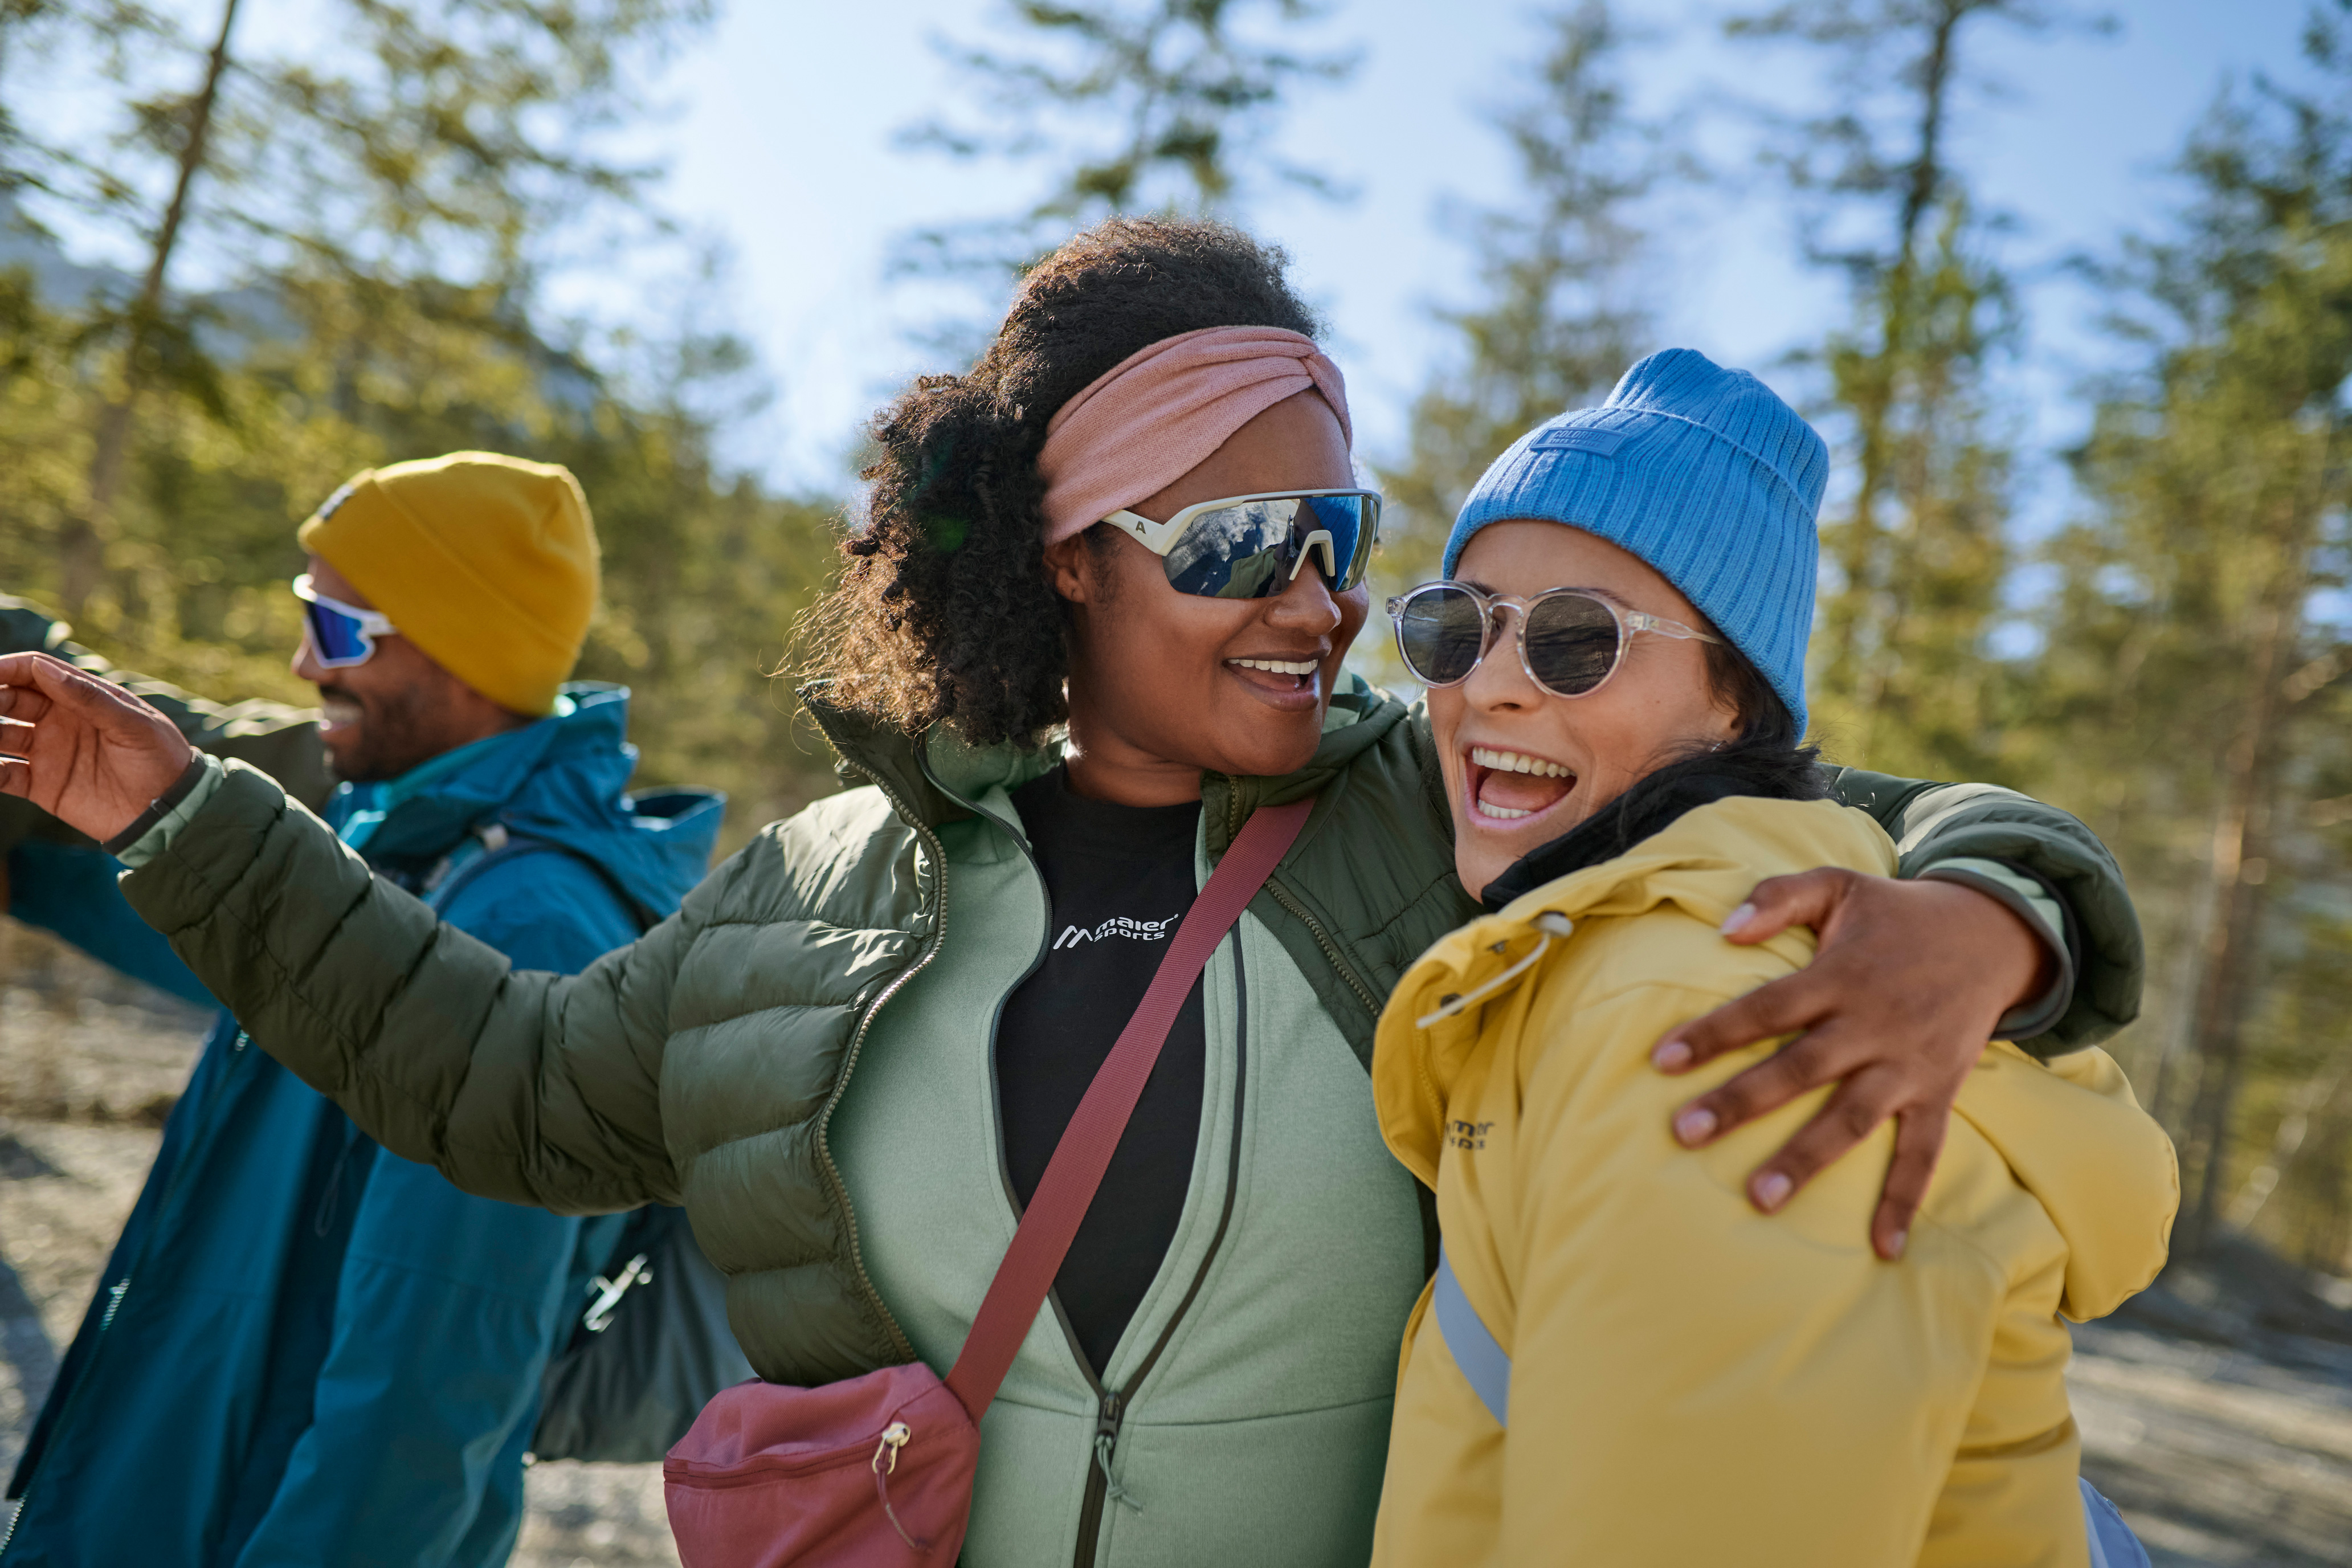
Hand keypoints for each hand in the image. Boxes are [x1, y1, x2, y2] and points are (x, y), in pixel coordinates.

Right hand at [0, 652, 197, 842]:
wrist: (170, 813)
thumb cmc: (161, 760)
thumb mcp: (134, 725)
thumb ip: (91, 698)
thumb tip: (42, 668)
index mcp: (83, 699)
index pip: (36, 673)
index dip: (8, 668)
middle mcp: (59, 721)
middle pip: (10, 700)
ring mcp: (47, 752)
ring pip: (0, 735)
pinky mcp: (42, 786)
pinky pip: (3, 775)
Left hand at [1648, 869, 2053, 1260]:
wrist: (1993, 934)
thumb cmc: (1897, 914)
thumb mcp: (1840, 885)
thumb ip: (1779, 897)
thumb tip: (1724, 929)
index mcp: (1842, 976)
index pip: (1767, 1008)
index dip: (1714, 1033)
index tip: (1662, 1059)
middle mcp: (1872, 1025)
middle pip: (1798, 1069)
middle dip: (1741, 1102)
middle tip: (1684, 1132)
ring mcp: (1907, 1065)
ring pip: (1851, 1119)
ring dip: (1806, 1159)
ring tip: (1759, 1198)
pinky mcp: (1938, 1092)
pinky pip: (1923, 1153)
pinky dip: (1904, 1200)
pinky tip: (1883, 1248)